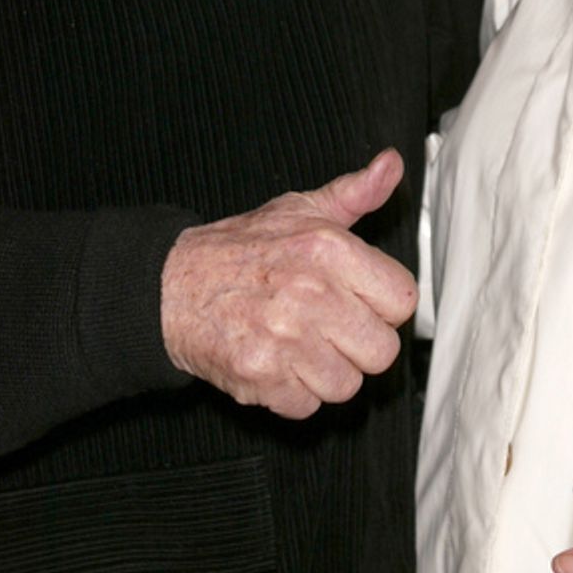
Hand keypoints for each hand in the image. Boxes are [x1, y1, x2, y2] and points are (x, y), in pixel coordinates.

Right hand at [160, 149, 415, 418]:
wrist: (171, 287)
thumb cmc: (240, 249)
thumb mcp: (299, 209)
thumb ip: (355, 193)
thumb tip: (391, 166)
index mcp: (329, 249)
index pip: (402, 300)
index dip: (382, 305)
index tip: (360, 301)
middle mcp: (311, 293)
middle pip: (381, 351)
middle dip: (358, 344)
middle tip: (330, 328)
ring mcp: (286, 339)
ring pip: (348, 385)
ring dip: (326, 373)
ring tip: (300, 346)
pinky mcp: (261, 377)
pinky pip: (308, 406)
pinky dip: (293, 393)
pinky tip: (277, 363)